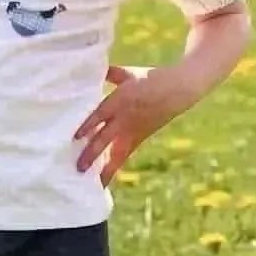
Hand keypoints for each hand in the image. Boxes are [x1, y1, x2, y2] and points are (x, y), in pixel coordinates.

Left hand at [75, 64, 186, 185]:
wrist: (179, 90)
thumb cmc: (151, 78)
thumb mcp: (129, 73)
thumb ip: (109, 74)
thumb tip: (89, 71)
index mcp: (121, 99)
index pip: (100, 115)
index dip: (88, 126)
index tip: (76, 137)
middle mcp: (125, 119)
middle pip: (105, 138)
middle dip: (91, 154)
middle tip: (78, 168)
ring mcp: (133, 131)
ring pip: (116, 154)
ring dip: (103, 169)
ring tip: (92, 184)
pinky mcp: (139, 139)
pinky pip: (123, 156)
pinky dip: (113, 168)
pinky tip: (102, 180)